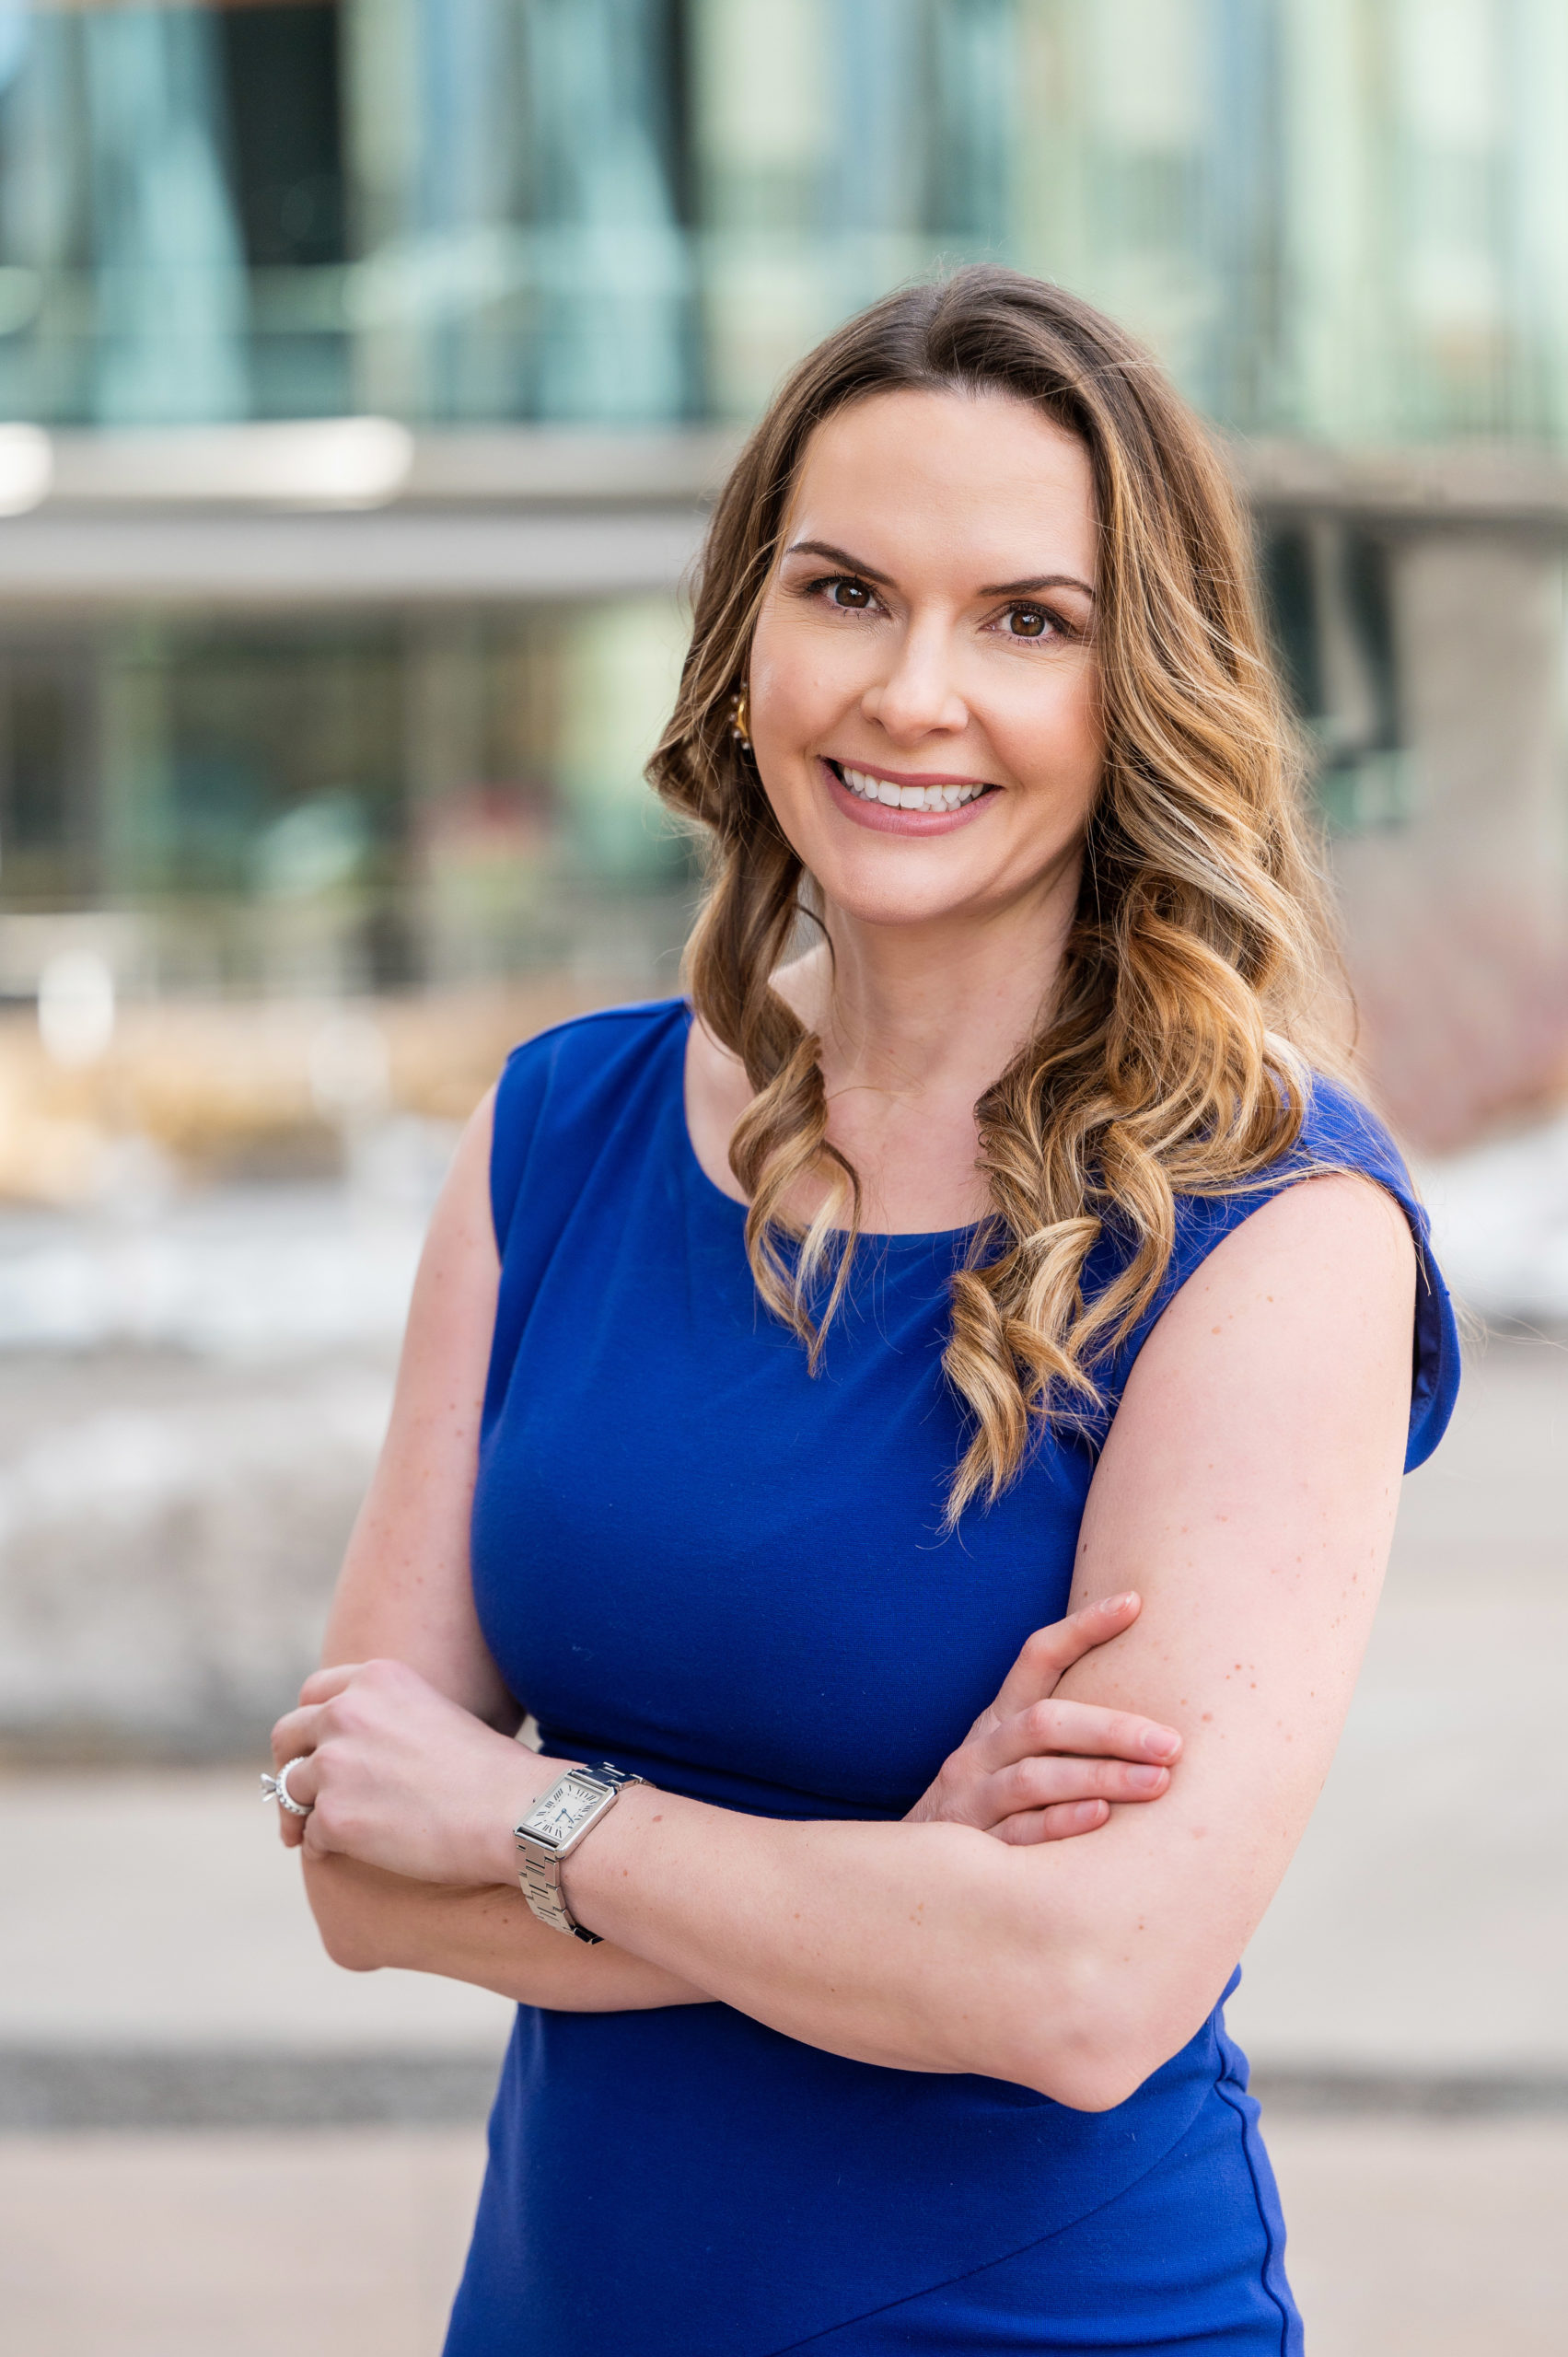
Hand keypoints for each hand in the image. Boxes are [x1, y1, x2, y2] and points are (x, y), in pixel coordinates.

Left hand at [269, 1659, 556, 1884]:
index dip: (311, 1725)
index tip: (314, 1749)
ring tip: (311, 1834)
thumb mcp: (436, 1714)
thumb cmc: (490, 1772)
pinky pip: (309, 1834)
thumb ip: (387, 1719)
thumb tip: (354, 1750)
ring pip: (291, 1788)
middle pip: (287, 1735)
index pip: (314, 1693)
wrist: (513, 1812)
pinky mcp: (333, 1816)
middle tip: (298, 1795)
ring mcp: (335, 1764)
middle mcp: (346, 1712)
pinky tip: (345, 1854)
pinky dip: (321, 1846)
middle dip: (289, 1765)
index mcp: (376, 1679)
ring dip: (300, 1812)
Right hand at [905, 1594, 1180, 1844]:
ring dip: (1099, 1776)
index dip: (1083, 1628)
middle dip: (1111, 1729)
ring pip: (1034, 1778)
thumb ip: (1063, 1735)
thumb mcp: (1011, 1760)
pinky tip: (1102, 1818)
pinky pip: (1019, 1835)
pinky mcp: (972, 1850)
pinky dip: (1060, 1824)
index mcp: (998, 1720)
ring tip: (1156, 1782)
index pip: (1037, 1658)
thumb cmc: (988, 1810)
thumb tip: (1149, 1710)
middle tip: (1171, 1742)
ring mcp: (972, 1799)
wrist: (916, 1874)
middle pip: (1045, 1723)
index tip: (1134, 1602)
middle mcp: (982, 1751)